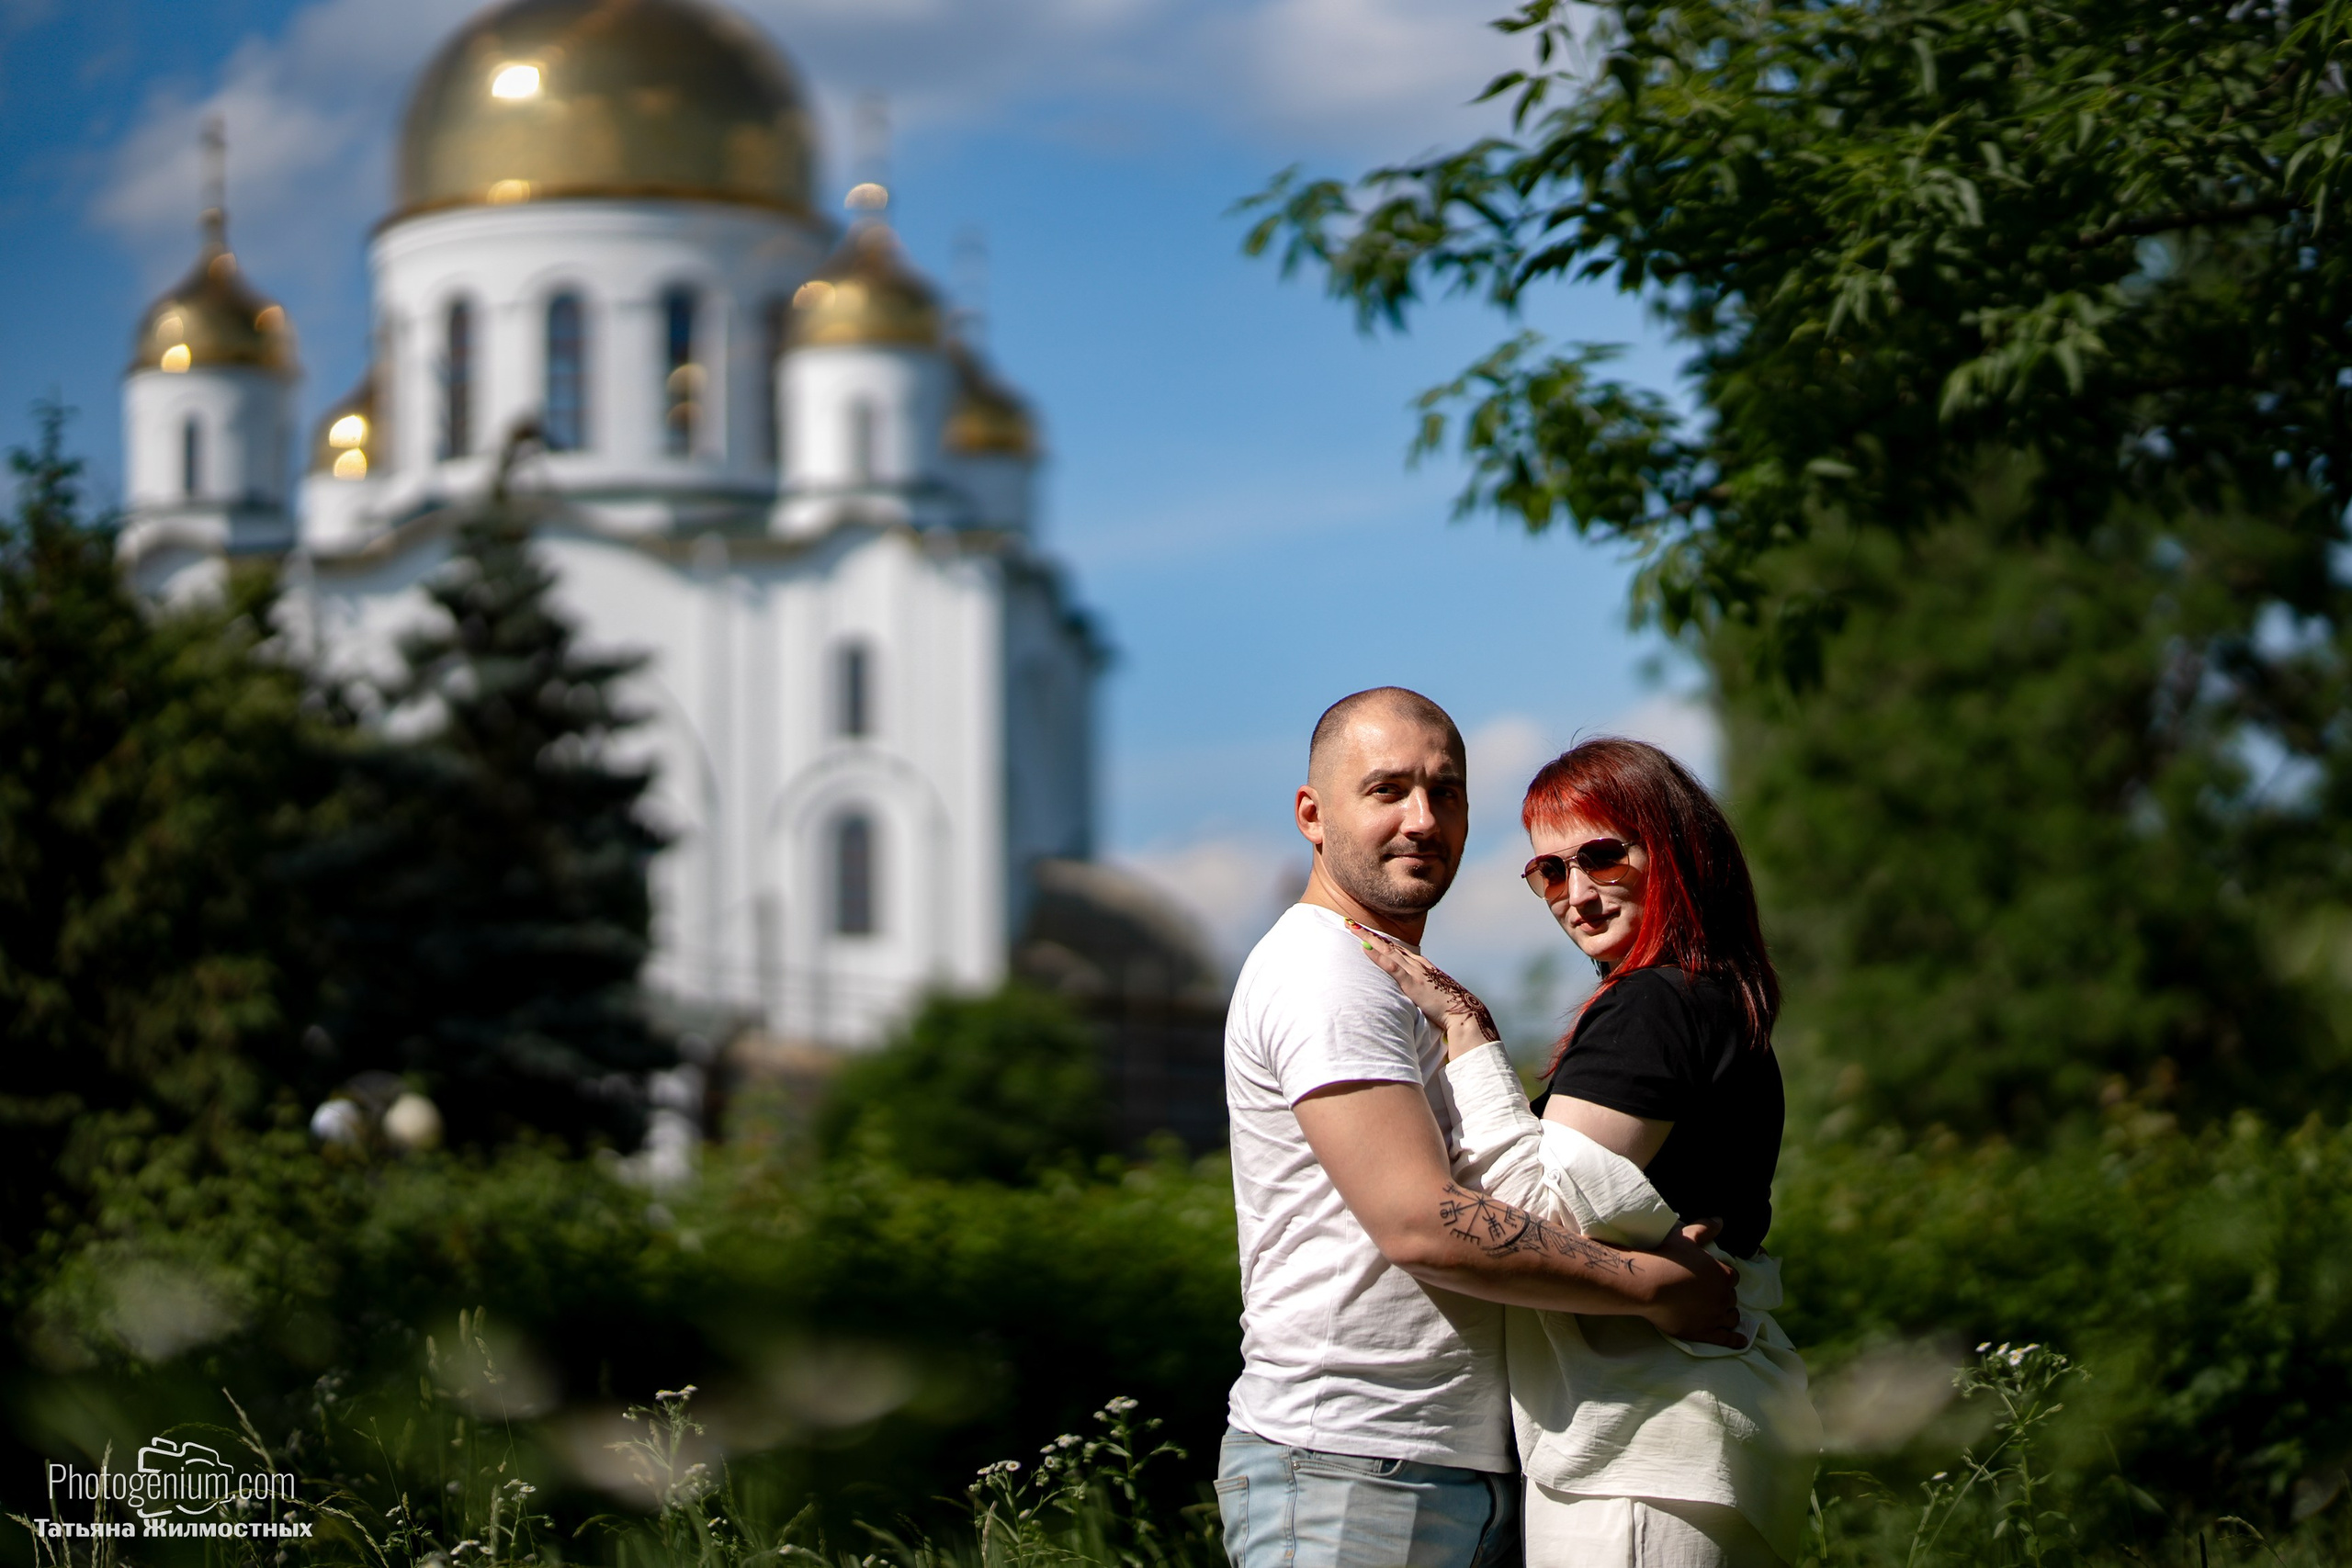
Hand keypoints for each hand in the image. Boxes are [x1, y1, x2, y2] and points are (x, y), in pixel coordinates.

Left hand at [1348, 920, 1500, 1057]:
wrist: (1462, 1010)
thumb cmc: (1447, 1005)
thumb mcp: (1430, 991)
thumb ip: (1419, 986)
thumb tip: (1410, 990)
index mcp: (1421, 965)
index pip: (1396, 948)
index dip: (1378, 939)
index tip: (1363, 932)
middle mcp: (1417, 963)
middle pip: (1388, 944)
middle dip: (1367, 933)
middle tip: (1349, 922)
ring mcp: (1414, 971)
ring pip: (1387, 949)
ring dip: (1368, 938)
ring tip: (1351, 928)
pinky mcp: (1412, 982)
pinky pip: (1391, 966)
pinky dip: (1377, 956)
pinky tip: (1365, 949)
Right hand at [1637, 1219, 1746, 1347]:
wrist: (1649, 1285)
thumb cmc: (1667, 1258)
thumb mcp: (1687, 1237)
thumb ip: (1706, 1228)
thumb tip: (1720, 1220)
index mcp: (1724, 1275)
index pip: (1732, 1278)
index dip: (1723, 1277)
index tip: (1713, 1278)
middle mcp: (1724, 1297)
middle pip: (1731, 1298)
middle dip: (1724, 1296)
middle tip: (1710, 1295)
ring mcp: (1715, 1317)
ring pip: (1731, 1318)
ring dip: (1727, 1315)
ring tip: (1720, 1314)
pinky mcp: (1704, 1333)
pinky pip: (1726, 1339)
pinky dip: (1735, 1340)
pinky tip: (1740, 1340)